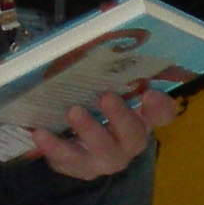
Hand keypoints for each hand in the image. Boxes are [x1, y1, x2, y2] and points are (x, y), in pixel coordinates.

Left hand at [29, 82, 180, 181]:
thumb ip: (110, 70)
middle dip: (120, 116)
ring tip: (74, 112)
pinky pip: (69, 161)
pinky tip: (40, 133)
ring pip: (103, 151)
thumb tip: (101, 36)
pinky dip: (54, 147)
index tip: (150, 93)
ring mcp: (105, 159)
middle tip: (106, 97)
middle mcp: (128, 142)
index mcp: (140, 119)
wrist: (69, 138)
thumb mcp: (102, 85)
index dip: (160, 107)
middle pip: (134, 135)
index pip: (162, 115)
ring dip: (89, 131)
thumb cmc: (91, 103)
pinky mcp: (80, 168)